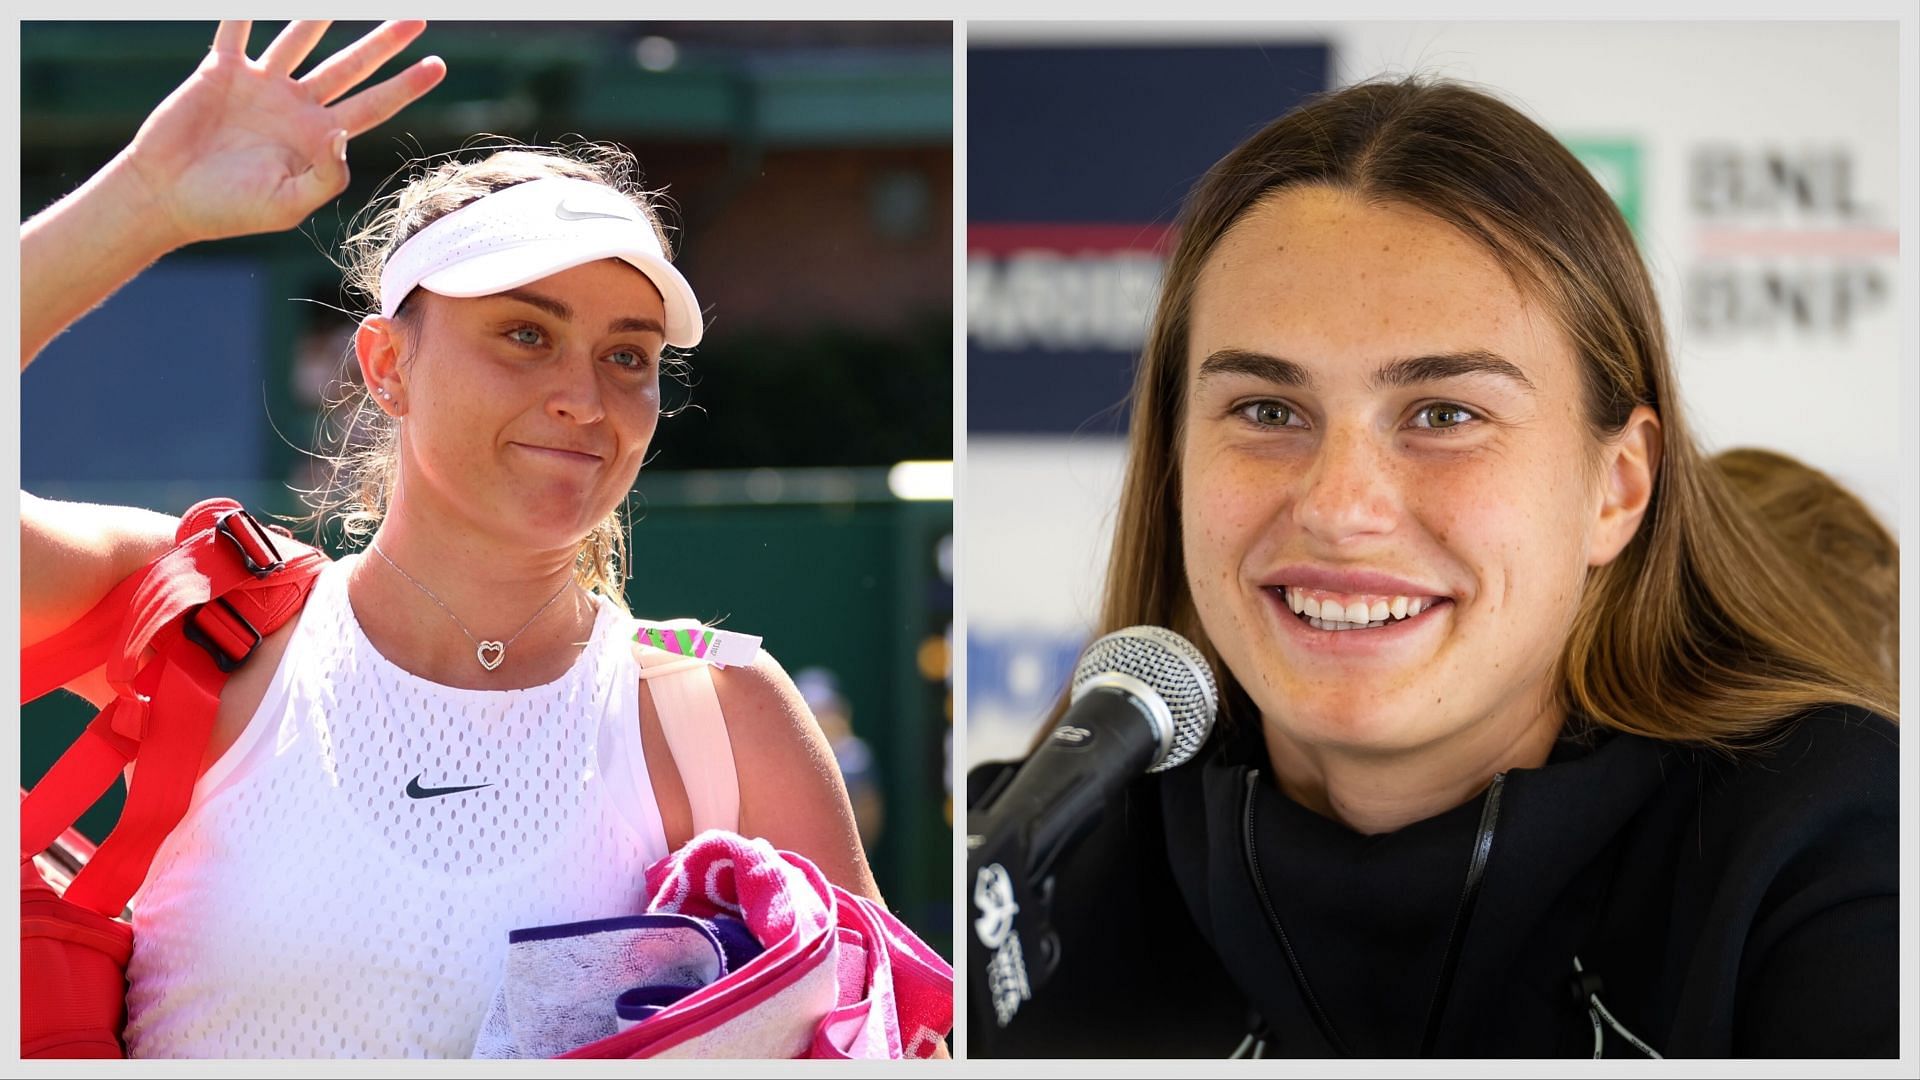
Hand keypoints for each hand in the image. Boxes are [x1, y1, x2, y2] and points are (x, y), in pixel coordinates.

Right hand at [120, 20, 444, 247]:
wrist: (168, 199)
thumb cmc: (230, 210)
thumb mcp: (288, 204)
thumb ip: (326, 175)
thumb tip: (343, 133)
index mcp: (318, 138)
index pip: (373, 105)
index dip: (405, 86)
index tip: (437, 65)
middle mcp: (296, 105)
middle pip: (350, 65)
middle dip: (382, 41)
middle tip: (417, 18)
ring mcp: (261, 85)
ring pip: (300, 38)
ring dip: (320, 14)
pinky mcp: (221, 71)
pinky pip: (237, 30)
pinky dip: (245, 10)